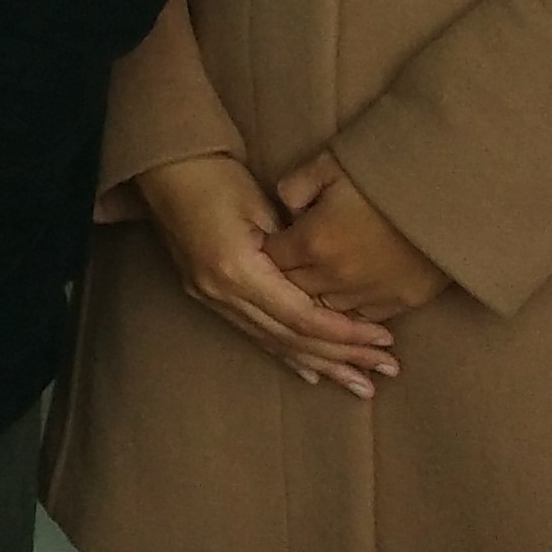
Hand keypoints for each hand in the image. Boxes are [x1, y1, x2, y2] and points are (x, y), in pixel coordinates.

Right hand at [130, 153, 398, 393]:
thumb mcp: (263, 207)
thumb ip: (296, 251)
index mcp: (237, 269)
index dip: (346, 332)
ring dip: (319, 364)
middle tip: (387, 369)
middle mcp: (221, 292)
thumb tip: (330, 285)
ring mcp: (209, 297)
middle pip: (291, 337)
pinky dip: (286, 353)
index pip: (302, 316)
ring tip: (360, 384)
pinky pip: (253, 333)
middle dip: (342, 356)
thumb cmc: (215, 175)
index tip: (384, 339)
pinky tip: (311, 374)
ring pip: (274, 342)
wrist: (164, 167)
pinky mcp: (206, 294)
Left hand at [270, 151, 449, 322]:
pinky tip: (349, 299)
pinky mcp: (403, 300)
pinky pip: (364, 317)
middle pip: (295, 290)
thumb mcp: (328, 165)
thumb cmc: (384, 173)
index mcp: (313, 241)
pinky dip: (352, 310)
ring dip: (318, 298)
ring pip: (328, 309)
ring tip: (317, 284)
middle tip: (289, 267)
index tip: (271, 243)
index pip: (272, 260)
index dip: (268, 252)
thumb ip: (295, 187)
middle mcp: (337, 276)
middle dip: (288, 278)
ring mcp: (371, 293)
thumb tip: (285, 208)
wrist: (450, 192)